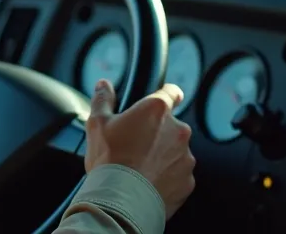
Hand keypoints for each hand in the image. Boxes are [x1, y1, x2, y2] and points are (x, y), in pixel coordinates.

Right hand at [85, 81, 195, 218]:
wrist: (121, 201)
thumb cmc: (109, 160)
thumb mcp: (97, 124)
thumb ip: (103, 100)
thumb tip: (103, 85)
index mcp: (157, 110)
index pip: (172, 92)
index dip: (168, 94)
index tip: (163, 99)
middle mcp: (178, 130)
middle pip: (171, 126)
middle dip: (157, 133)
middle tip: (136, 146)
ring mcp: (185, 157)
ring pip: (175, 151)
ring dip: (163, 156)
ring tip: (140, 169)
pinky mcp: (187, 181)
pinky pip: (178, 175)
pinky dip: (167, 178)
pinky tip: (148, 183)